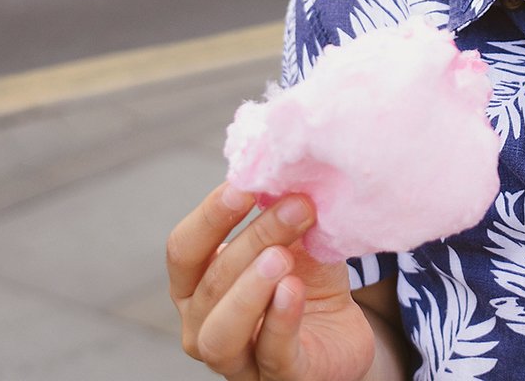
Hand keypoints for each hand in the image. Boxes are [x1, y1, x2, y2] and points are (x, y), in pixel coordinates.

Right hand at [167, 183, 375, 380]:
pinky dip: (281, 321)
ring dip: (249, 289)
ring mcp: (235, 361)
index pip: (183, 250)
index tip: (246, 185)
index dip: (209, 217)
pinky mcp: (279, 380)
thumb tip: (285, 165)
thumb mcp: (293, 238)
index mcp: (196, 285)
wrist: (342, 332)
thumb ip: (282, 208)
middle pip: (211, 283)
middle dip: (254, 239)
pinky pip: (271, 355)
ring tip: (281, 257)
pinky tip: (294, 290)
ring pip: (221, 332)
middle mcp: (202, 326)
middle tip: (296, 205)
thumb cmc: (304, 278)